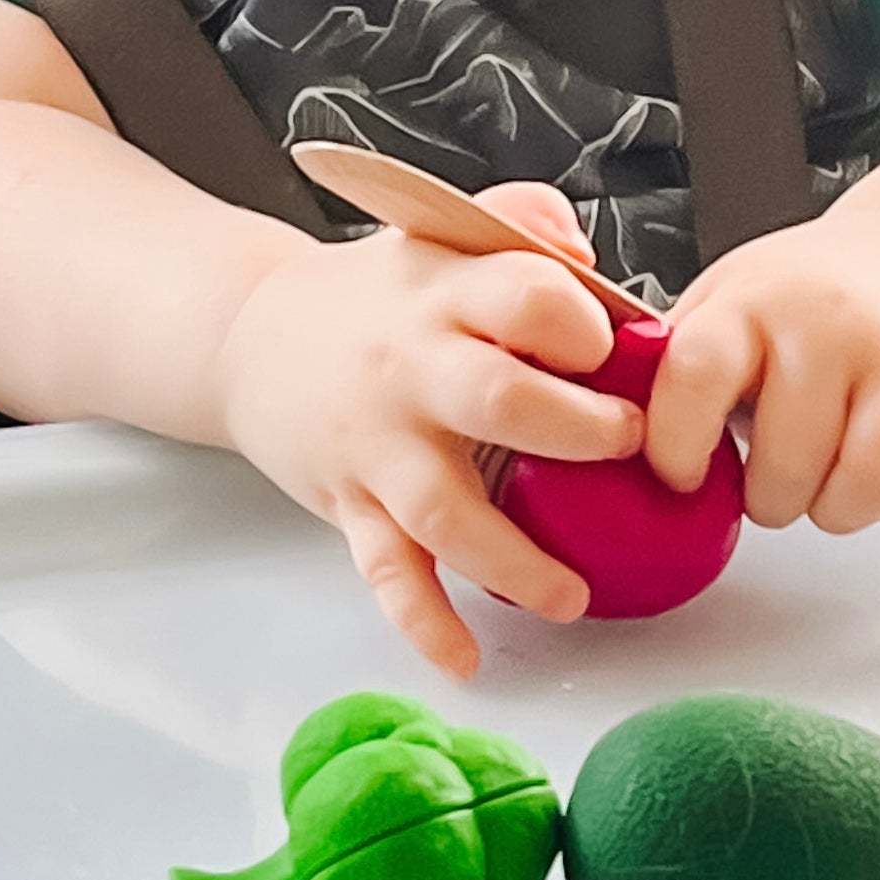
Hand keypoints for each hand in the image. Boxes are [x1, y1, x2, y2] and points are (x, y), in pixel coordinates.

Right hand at [216, 197, 639, 672]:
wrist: (248, 335)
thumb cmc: (382, 295)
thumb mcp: (447, 233)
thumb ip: (525, 222)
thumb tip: (594, 263)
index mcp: (449, 292)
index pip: (528, 296)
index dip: (583, 325)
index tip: (616, 350)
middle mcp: (413, 367)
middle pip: (500, 400)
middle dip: (578, 433)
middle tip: (630, 449)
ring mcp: (378, 443)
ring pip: (445, 511)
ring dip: (515, 561)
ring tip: (574, 595)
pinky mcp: (350, 502)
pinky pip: (387, 572)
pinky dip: (424, 622)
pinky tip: (464, 657)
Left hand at [641, 203, 879, 601]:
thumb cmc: (801, 293)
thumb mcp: (722, 297)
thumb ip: (670, 362)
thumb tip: (596, 435)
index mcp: (755, 305)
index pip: (698, 375)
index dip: (674, 443)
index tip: (677, 474)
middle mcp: (835, 330)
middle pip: (794, 452)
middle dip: (770, 496)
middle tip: (765, 483)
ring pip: (877, 476)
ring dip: (840, 514)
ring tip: (824, 499)